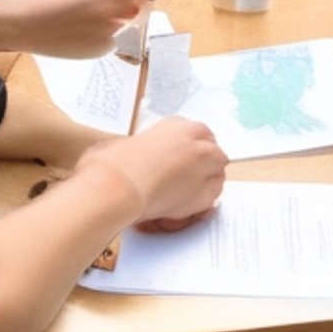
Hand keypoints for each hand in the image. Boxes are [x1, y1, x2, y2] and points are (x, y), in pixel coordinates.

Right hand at [0, 0, 155, 58]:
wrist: (25, 25)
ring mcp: (107, 39)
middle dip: (130, 7)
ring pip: (122, 28)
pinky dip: (102, 36)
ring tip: (84, 18)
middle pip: (136, 12)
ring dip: (113, 22)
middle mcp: (114, 20)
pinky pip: (109, 42)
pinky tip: (79, 31)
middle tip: (108, 3)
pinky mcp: (98, 53)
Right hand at [76, 115, 224, 230]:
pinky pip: (214, 197)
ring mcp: (206, 167)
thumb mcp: (125, 144)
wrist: (118, 187)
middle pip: (214, 153)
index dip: (193, 150)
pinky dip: (203, 202)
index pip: (201, 134)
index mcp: (178, 125)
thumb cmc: (113, 164)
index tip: (185, 159)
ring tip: (184, 194)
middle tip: (187, 179)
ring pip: (218, 174)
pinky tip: (184, 206)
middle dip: (204, 165)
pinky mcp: (206, 193)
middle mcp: (197, 142)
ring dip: (206, 183)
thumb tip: (132, 155)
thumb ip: (141, 148)